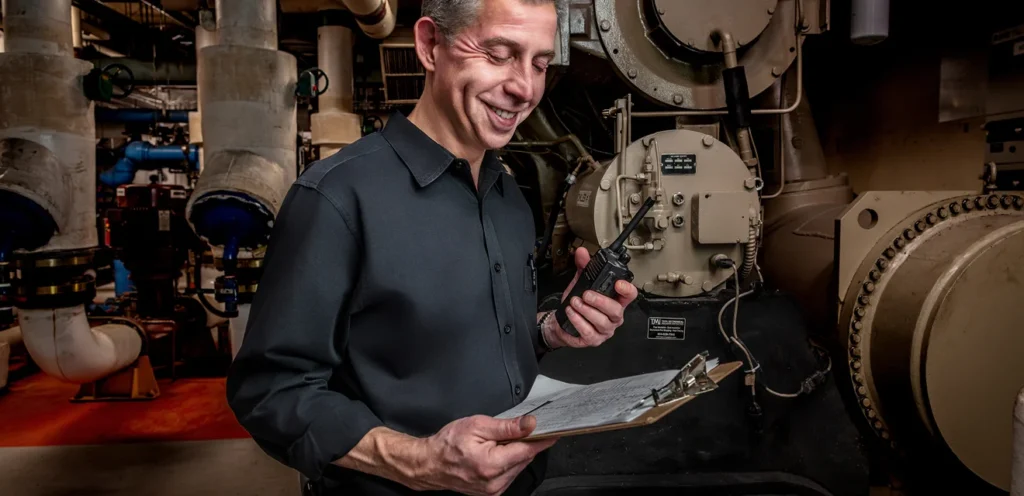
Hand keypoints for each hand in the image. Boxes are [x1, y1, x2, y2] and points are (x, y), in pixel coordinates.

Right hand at [417, 415, 556, 495]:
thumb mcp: (477, 426)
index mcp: (492, 464)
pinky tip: (495, 454)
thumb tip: (529, 424)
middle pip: (524, 458)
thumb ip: (506, 427)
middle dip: (523, 443)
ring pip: (518, 467)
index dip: (541, 440)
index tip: (553, 432)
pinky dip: (508, 462)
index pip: (528, 450)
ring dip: (515, 453)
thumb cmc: (448, 444)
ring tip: (496, 443)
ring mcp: (493, 490)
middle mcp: (495, 482)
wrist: (430, 464)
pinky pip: (509, 474)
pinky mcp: (491, 493)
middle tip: (513, 430)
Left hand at [544, 248, 638, 348]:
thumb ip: (583, 267)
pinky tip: (571, 312)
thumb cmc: (576, 303)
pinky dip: (578, 321)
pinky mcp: (593, 339)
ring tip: (574, 302)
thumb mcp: (580, 283)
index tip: (618, 283)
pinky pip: (589, 332)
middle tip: (586, 294)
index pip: (630, 295)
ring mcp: (605, 330)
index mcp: (615, 300)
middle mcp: (613, 316)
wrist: (562, 321)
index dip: (627, 289)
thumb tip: (582, 253)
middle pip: (616, 310)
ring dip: (586, 310)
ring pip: (602, 322)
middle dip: (601, 301)